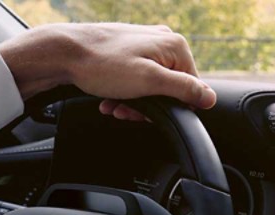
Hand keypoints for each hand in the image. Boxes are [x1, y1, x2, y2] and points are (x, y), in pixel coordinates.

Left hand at [0, 23, 216, 120]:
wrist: (64, 52)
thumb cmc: (102, 65)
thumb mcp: (150, 82)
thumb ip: (184, 89)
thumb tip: (210, 98)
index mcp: (175, 46)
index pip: (191, 87)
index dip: (172, 106)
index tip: (149, 113)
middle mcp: (163, 41)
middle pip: (170, 87)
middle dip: (148, 105)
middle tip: (127, 111)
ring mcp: (145, 44)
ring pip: (151, 85)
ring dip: (134, 102)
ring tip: (114, 105)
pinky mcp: (129, 50)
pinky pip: (136, 78)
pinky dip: (125, 92)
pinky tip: (110, 98)